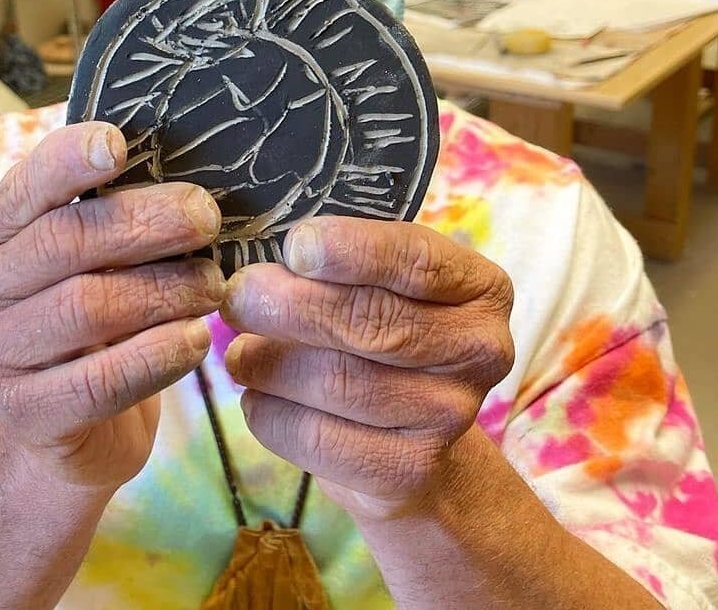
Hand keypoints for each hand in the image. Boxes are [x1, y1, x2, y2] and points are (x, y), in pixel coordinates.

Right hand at [0, 122, 223, 491]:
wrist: (68, 432)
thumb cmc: (93, 323)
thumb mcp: (91, 263)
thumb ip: (110, 216)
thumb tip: (183, 170)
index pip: (25, 187)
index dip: (68, 161)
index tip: (118, 144)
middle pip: (64, 243)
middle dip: (144, 223)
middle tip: (206, 218)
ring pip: (86, 308)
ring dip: (163, 290)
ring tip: (213, 284)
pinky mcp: (28, 415)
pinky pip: (99, 381)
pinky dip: (158, 355)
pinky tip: (195, 340)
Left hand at [220, 218, 513, 521]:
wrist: (415, 437)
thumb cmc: (385, 329)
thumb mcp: (383, 281)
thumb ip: (342, 260)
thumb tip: (261, 258)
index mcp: (479, 287)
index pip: (416, 261)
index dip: (351, 250)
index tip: (294, 246)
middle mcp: (479, 351)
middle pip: (370, 322)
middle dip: (288, 305)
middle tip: (237, 296)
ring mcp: (450, 416)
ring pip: (336, 381)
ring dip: (268, 362)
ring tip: (239, 351)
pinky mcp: (409, 471)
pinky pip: (317, 438)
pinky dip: (269, 413)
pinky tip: (256, 396)